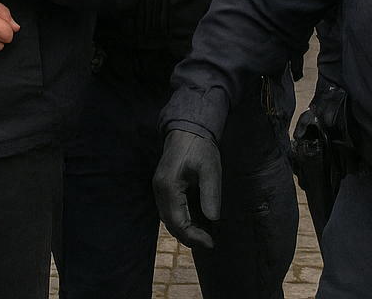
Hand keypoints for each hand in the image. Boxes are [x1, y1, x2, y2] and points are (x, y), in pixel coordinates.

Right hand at [153, 129, 222, 248]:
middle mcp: (159, 191)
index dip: (194, 237)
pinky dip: (182, 220)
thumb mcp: (210, 168)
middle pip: (171, 225)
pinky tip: (197, 222)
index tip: (211, 243)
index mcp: (168, 186)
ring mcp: (159, 190)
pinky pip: (170, 211)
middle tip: (210, 242)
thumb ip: (211, 194)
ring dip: (185, 230)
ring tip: (205, 235)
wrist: (186, 129)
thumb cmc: (199, 147)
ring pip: (169, 220)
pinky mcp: (163, 188)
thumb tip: (212, 219)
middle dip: (190, 237)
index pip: (178, 222)